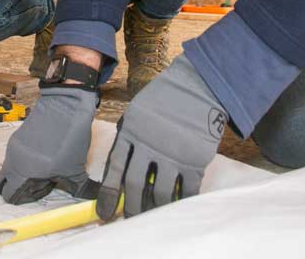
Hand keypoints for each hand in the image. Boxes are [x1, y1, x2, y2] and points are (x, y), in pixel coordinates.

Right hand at [0, 85, 98, 203]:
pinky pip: (16, 155)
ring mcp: (14, 146)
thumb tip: (87, 198)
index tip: (42, 189)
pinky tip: (44, 152)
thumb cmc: (69, 138)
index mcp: (22, 172)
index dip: (24, 198)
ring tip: (45, 165)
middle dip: (16, 187)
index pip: (9, 195)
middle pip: (4, 183)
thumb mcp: (76, 168)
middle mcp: (13, 160)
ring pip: (10, 168)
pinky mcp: (18, 136)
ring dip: (21, 172)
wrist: (66, 105)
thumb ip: (77, 188)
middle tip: (38, 183)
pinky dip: (24, 159)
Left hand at [97, 55, 225, 218]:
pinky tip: (176, 205)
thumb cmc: (165, 98)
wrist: (199, 86)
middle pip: (135, 184)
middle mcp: (149, 144)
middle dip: (131, 207)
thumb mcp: (138, 110)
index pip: (115, 169)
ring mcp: (173, 153)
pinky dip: (180, 201)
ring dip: (154, 208)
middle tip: (131, 218)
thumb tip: (119, 168)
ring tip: (153, 214)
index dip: (108, 194)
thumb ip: (128, 135)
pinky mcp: (194, 160)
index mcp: (131, 131)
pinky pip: (185, 190)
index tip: (104, 214)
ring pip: (159, 192)